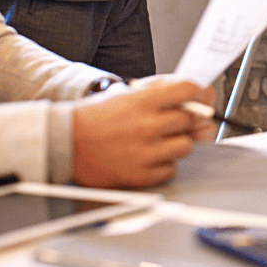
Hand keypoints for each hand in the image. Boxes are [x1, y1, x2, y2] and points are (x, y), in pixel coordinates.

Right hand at [72, 79, 214, 187]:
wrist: (66, 142)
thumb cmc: (97, 116)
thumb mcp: (129, 93)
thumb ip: (163, 92)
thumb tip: (198, 97)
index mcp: (144, 100)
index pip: (189, 90)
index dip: (199, 93)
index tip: (200, 98)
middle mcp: (146, 125)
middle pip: (191, 120)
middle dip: (185, 120)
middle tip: (170, 122)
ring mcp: (144, 152)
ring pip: (185, 146)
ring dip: (177, 142)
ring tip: (158, 140)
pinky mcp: (140, 175)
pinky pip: (171, 170)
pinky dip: (164, 164)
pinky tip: (149, 156)